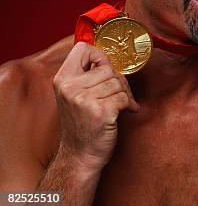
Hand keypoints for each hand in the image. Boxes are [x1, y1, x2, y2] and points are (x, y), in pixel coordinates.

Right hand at [52, 42, 139, 171]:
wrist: (80, 156)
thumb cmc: (81, 125)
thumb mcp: (73, 96)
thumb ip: (86, 76)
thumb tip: (109, 57)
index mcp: (62, 80)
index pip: (83, 48)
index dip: (99, 56)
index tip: (104, 69)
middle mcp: (70, 88)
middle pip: (108, 68)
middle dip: (117, 81)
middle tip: (116, 95)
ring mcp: (85, 100)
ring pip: (118, 83)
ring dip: (123, 95)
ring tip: (116, 107)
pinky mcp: (101, 111)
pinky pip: (124, 97)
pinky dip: (127, 105)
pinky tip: (120, 114)